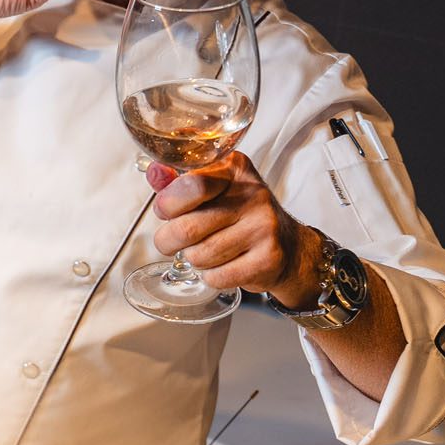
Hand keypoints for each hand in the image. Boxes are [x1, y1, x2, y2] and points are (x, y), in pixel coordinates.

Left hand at [146, 153, 316, 301]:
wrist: (290, 246)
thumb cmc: (242, 215)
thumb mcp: (213, 189)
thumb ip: (178, 182)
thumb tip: (155, 172)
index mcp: (234, 168)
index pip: (190, 185)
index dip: (168, 204)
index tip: (166, 211)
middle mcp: (253, 194)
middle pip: (187, 227)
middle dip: (169, 240)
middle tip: (173, 240)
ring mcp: (264, 227)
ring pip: (199, 256)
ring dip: (193, 259)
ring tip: (207, 250)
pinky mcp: (268, 259)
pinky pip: (217, 276)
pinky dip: (211, 276)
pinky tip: (224, 264)